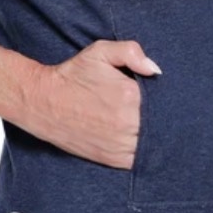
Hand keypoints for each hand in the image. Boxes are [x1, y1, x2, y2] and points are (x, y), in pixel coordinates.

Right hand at [25, 40, 162, 169]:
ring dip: (157, 137)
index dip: (168, 99)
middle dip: (166, 118)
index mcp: (129, 95)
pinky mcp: (112, 159)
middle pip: (162, 124)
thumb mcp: (100, 52)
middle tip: (167, 112)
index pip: (165, 101)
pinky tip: (143, 141)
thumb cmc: (73, 75)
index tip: (167, 96)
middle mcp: (127, 123)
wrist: (44, 102)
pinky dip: (145, 153)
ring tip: (153, 126)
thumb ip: (131, 52)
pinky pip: (139, 160)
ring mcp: (120, 144)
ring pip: (154, 145)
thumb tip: (155, 70)